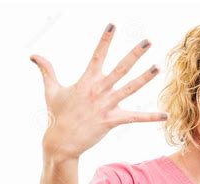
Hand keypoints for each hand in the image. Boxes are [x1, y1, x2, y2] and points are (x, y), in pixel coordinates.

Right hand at [30, 23, 167, 161]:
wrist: (61, 141)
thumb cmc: (57, 115)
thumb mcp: (52, 91)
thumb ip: (46, 71)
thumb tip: (33, 56)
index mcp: (86, 81)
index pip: (98, 55)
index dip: (105, 40)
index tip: (113, 25)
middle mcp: (98, 90)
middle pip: (120, 68)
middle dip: (134, 53)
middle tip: (148, 41)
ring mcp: (106, 105)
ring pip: (130, 88)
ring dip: (145, 78)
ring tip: (158, 67)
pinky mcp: (111, 120)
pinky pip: (134, 117)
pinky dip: (150, 117)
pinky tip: (166, 115)